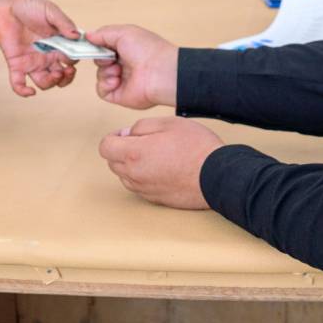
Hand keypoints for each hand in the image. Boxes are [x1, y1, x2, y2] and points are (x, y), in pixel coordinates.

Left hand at [0, 0, 80, 96]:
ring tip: (56, 74)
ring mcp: (32, 62)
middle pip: (61, 76)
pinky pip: (19, 83)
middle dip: (67, 77)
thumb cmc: (29, 6)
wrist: (5, 5)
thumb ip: (64, 23)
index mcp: (58, 44)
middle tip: (68, 70)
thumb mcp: (50, 11)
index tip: (77, 56)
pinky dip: (23, 91)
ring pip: (45, 82)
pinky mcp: (16, 64)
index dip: (76, 61)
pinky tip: (30, 92)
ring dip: (52, 83)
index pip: (72, 59)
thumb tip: (77, 36)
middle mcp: (47, 56)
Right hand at [86, 25, 179, 109]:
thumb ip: (103, 33)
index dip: (97, 46)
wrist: (160, 72)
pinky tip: (116, 80)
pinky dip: (105, 84)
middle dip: (101, 58)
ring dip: (105, 71)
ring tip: (118, 70)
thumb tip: (88, 36)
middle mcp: (125, 64)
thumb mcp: (124, 32)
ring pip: (100, 74)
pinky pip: (101, 90)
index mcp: (127, 48)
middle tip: (110, 57)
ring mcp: (122, 80)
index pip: (105, 47)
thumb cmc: (147, 49)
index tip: (90, 44)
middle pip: (100, 60)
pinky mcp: (119, 94)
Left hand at [98, 117, 222, 209]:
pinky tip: (163, 168)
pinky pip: (139, 187)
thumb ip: (141, 126)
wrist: (217, 176)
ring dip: (132, 165)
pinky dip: (143, 177)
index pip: (105, 147)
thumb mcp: (168, 123)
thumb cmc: (196, 147)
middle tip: (146, 141)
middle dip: (122, 150)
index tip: (128, 134)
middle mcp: (134, 175)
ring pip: (125, 176)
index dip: (114, 137)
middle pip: (112, 162)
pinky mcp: (155, 199)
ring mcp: (144, 190)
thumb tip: (127, 134)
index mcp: (134, 153)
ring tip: (156, 155)